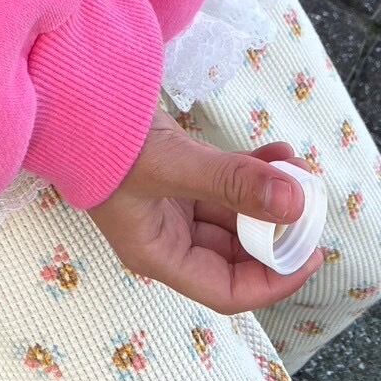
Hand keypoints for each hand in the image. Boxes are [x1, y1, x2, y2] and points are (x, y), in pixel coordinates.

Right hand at [85, 108, 323, 314]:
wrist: (69, 90)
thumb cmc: (104, 140)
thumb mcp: (171, 165)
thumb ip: (232, 183)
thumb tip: (297, 203)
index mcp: (159, 252)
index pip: (225, 289)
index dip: (273, 280)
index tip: (311, 253)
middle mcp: (167, 234)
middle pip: (236, 253)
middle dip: (277, 231)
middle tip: (311, 203)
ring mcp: (172, 202)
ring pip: (235, 214)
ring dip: (270, 195)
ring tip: (299, 168)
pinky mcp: (178, 170)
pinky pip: (225, 181)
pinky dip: (253, 169)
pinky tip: (277, 149)